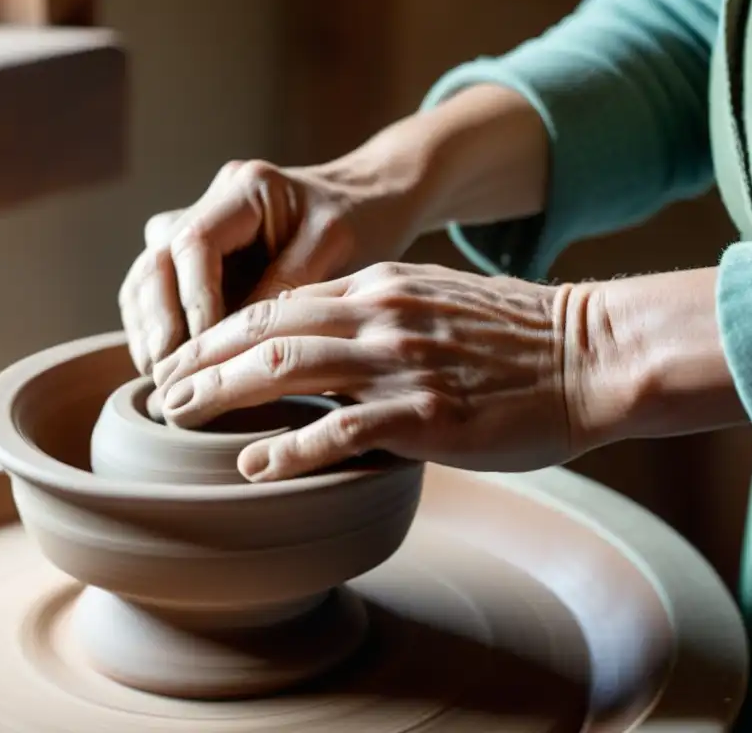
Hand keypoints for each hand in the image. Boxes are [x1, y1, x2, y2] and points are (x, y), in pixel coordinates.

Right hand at [119, 157, 427, 374]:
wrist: (371, 203)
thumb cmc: (363, 223)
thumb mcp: (336, 249)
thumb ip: (287, 284)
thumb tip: (235, 340)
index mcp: (246, 189)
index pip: (195, 242)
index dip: (192, 299)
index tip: (206, 349)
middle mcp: (213, 202)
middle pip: (157, 258)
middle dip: (157, 320)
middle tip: (167, 373)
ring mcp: (201, 226)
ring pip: (148, 275)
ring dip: (146, 327)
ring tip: (157, 377)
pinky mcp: (200, 258)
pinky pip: (159, 290)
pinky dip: (153, 327)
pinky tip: (160, 366)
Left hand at [151, 262, 588, 481]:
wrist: (590, 354)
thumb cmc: (515, 336)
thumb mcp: (435, 301)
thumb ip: (376, 312)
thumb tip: (324, 337)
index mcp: (379, 285)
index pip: (277, 301)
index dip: (221, 329)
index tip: (187, 353)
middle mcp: (378, 315)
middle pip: (265, 329)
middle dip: (202, 358)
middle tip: (161, 386)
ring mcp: (399, 364)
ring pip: (285, 369)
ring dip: (223, 394)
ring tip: (179, 418)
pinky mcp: (425, 414)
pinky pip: (339, 431)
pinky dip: (289, 448)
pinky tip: (252, 466)